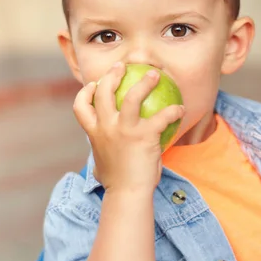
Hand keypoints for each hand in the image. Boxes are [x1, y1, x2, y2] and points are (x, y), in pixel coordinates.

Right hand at [73, 62, 184, 193]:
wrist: (127, 194)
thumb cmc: (117, 182)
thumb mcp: (101, 164)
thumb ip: (101, 154)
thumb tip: (101, 158)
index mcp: (94, 133)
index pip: (80, 106)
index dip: (85, 92)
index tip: (93, 84)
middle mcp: (106, 127)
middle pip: (104, 92)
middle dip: (112, 75)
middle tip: (121, 67)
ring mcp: (124, 130)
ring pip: (132, 96)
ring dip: (144, 82)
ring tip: (154, 74)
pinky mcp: (144, 135)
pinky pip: (162, 116)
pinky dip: (173, 111)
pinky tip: (180, 109)